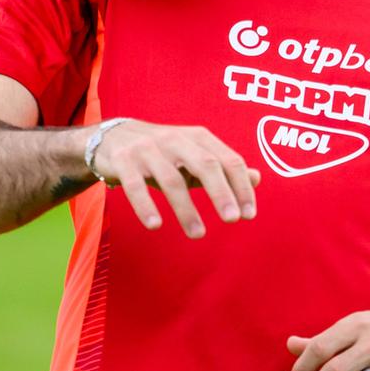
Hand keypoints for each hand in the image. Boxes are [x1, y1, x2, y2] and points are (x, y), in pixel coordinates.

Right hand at [89, 120, 259, 237]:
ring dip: (186, 209)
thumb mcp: (195, 155)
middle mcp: (175, 139)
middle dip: (221, 193)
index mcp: (198, 137)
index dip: (241, 187)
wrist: (112, 136)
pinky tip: (156, 226)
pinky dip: (146, 206)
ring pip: (171, 180)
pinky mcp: (123, 161)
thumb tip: (257, 179)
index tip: (249, 214)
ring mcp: (148, 149)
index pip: (228, 160)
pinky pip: (135, 186)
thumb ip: (223, 167)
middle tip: (233, 220)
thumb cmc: (163, 152)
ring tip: (198, 234)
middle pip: (205, 165)